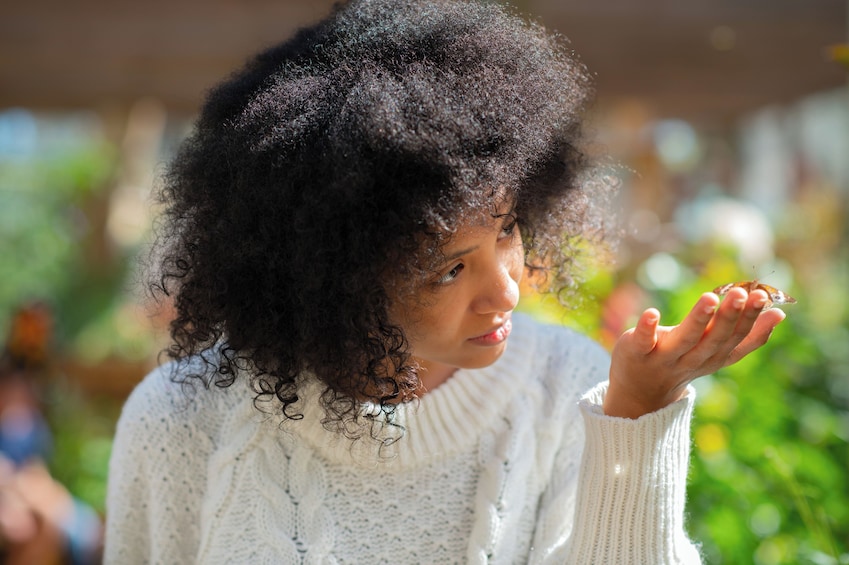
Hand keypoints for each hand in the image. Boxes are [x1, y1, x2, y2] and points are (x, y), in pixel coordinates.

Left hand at [604, 287, 785, 418]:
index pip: (736, 340)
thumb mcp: (716, 353)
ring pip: (684, 340)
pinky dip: (647, 328)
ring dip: (698, 320)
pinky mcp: (637, 352)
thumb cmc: (683, 362)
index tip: (762, 296)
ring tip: (709, 297)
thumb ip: (746, 336)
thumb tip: (780, 313)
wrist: (640, 392)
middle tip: (740, 292)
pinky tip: (651, 313)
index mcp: (714, 357)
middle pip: (713, 340)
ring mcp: (664, 358)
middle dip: (728, 317)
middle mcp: (692, 360)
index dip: (750, 320)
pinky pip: (643, 342)